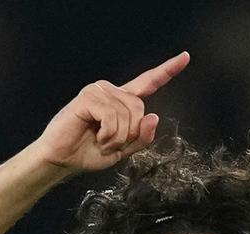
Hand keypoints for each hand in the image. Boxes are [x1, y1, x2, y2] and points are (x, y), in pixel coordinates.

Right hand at [35, 51, 189, 176]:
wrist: (63, 160)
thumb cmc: (89, 153)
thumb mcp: (124, 150)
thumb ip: (142, 137)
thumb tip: (154, 116)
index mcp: (122, 102)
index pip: (149, 83)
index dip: (168, 70)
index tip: (185, 57)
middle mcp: (112, 91)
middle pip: (140, 109)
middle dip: (129, 134)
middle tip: (110, 143)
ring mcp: (99, 91)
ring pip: (126, 115)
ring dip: (116, 137)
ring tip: (100, 140)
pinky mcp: (88, 97)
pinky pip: (111, 116)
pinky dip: (107, 133)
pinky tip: (95, 135)